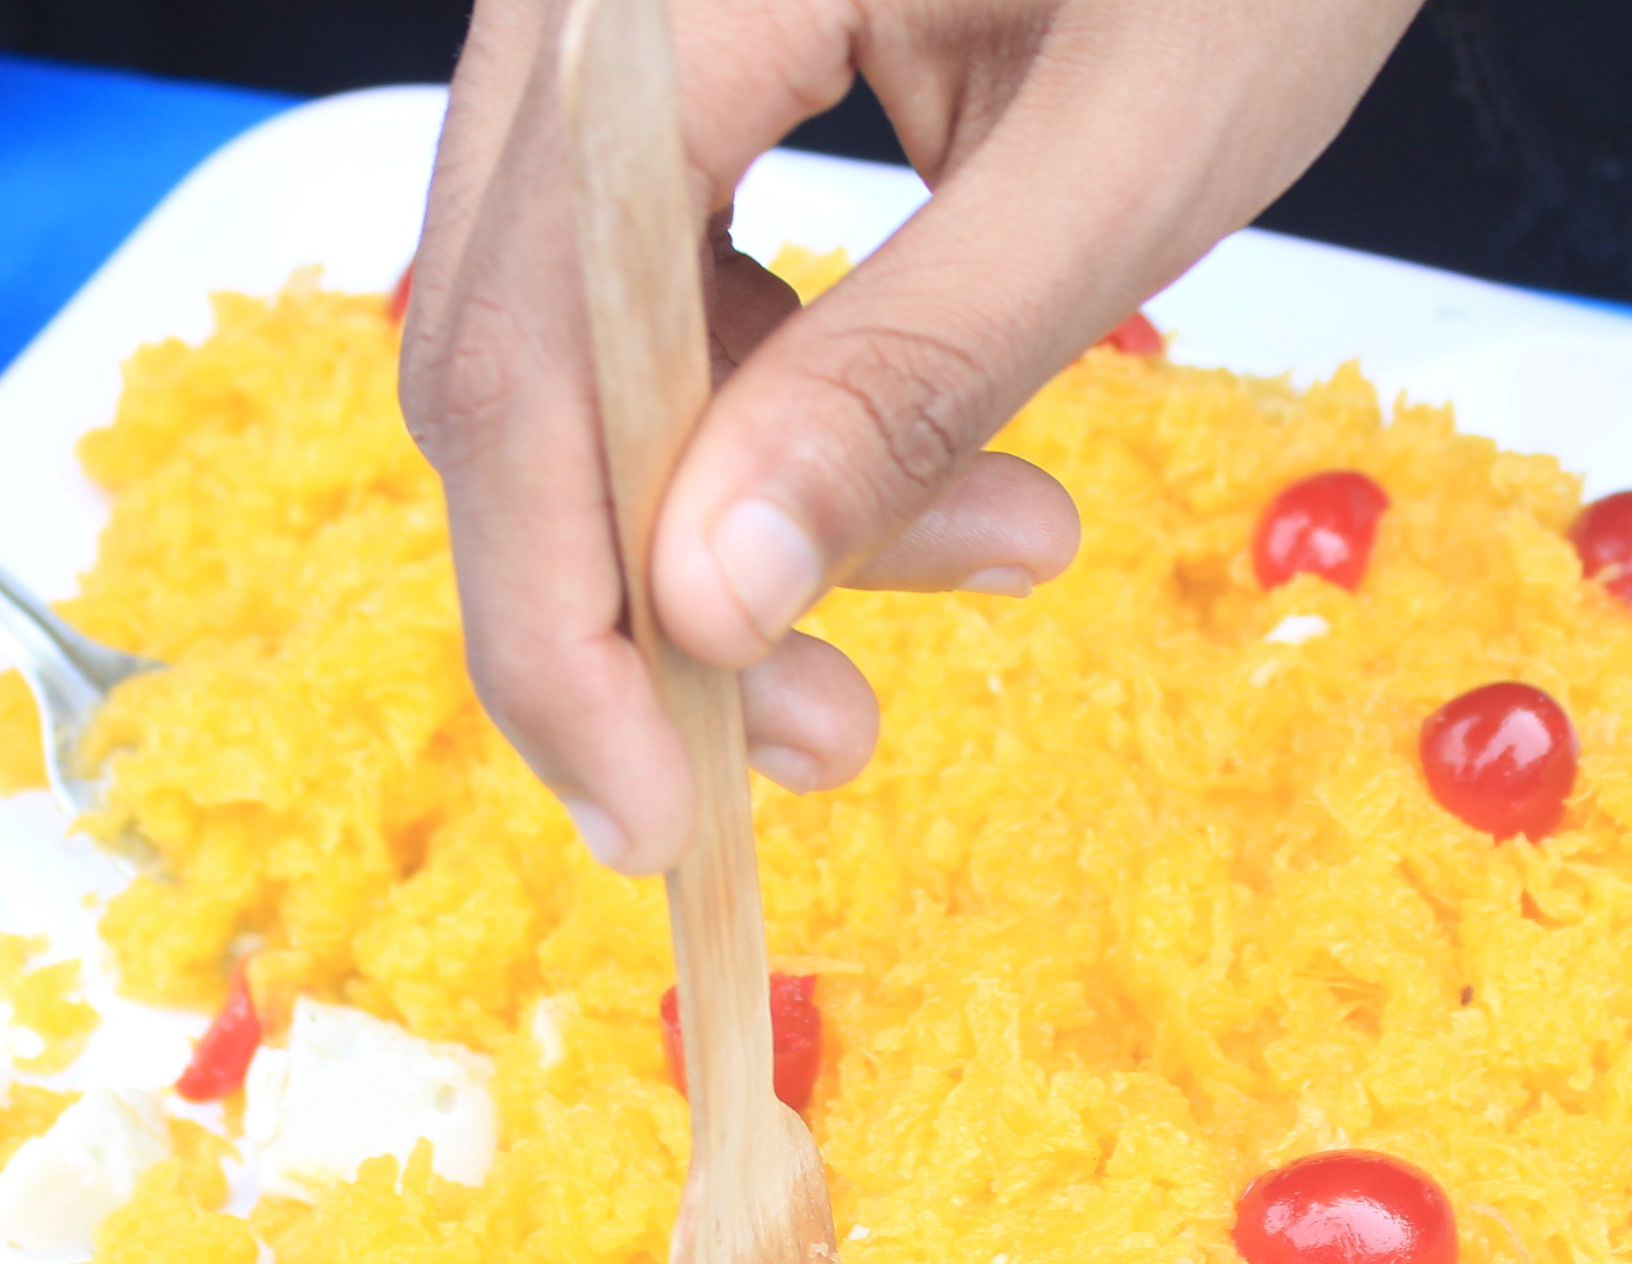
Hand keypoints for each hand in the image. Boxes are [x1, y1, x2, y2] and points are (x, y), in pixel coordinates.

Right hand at [403, 0, 1418, 872]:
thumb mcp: (1122, 157)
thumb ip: (907, 375)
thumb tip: (707, 604)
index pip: (519, 351)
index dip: (560, 621)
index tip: (658, 814)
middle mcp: (582, 4)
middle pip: (509, 364)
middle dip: (655, 599)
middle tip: (832, 742)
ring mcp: (610, 33)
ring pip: (581, 348)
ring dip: (746, 514)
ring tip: (1007, 556)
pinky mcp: (671, 67)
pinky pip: (655, 291)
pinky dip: (783, 414)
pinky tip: (957, 468)